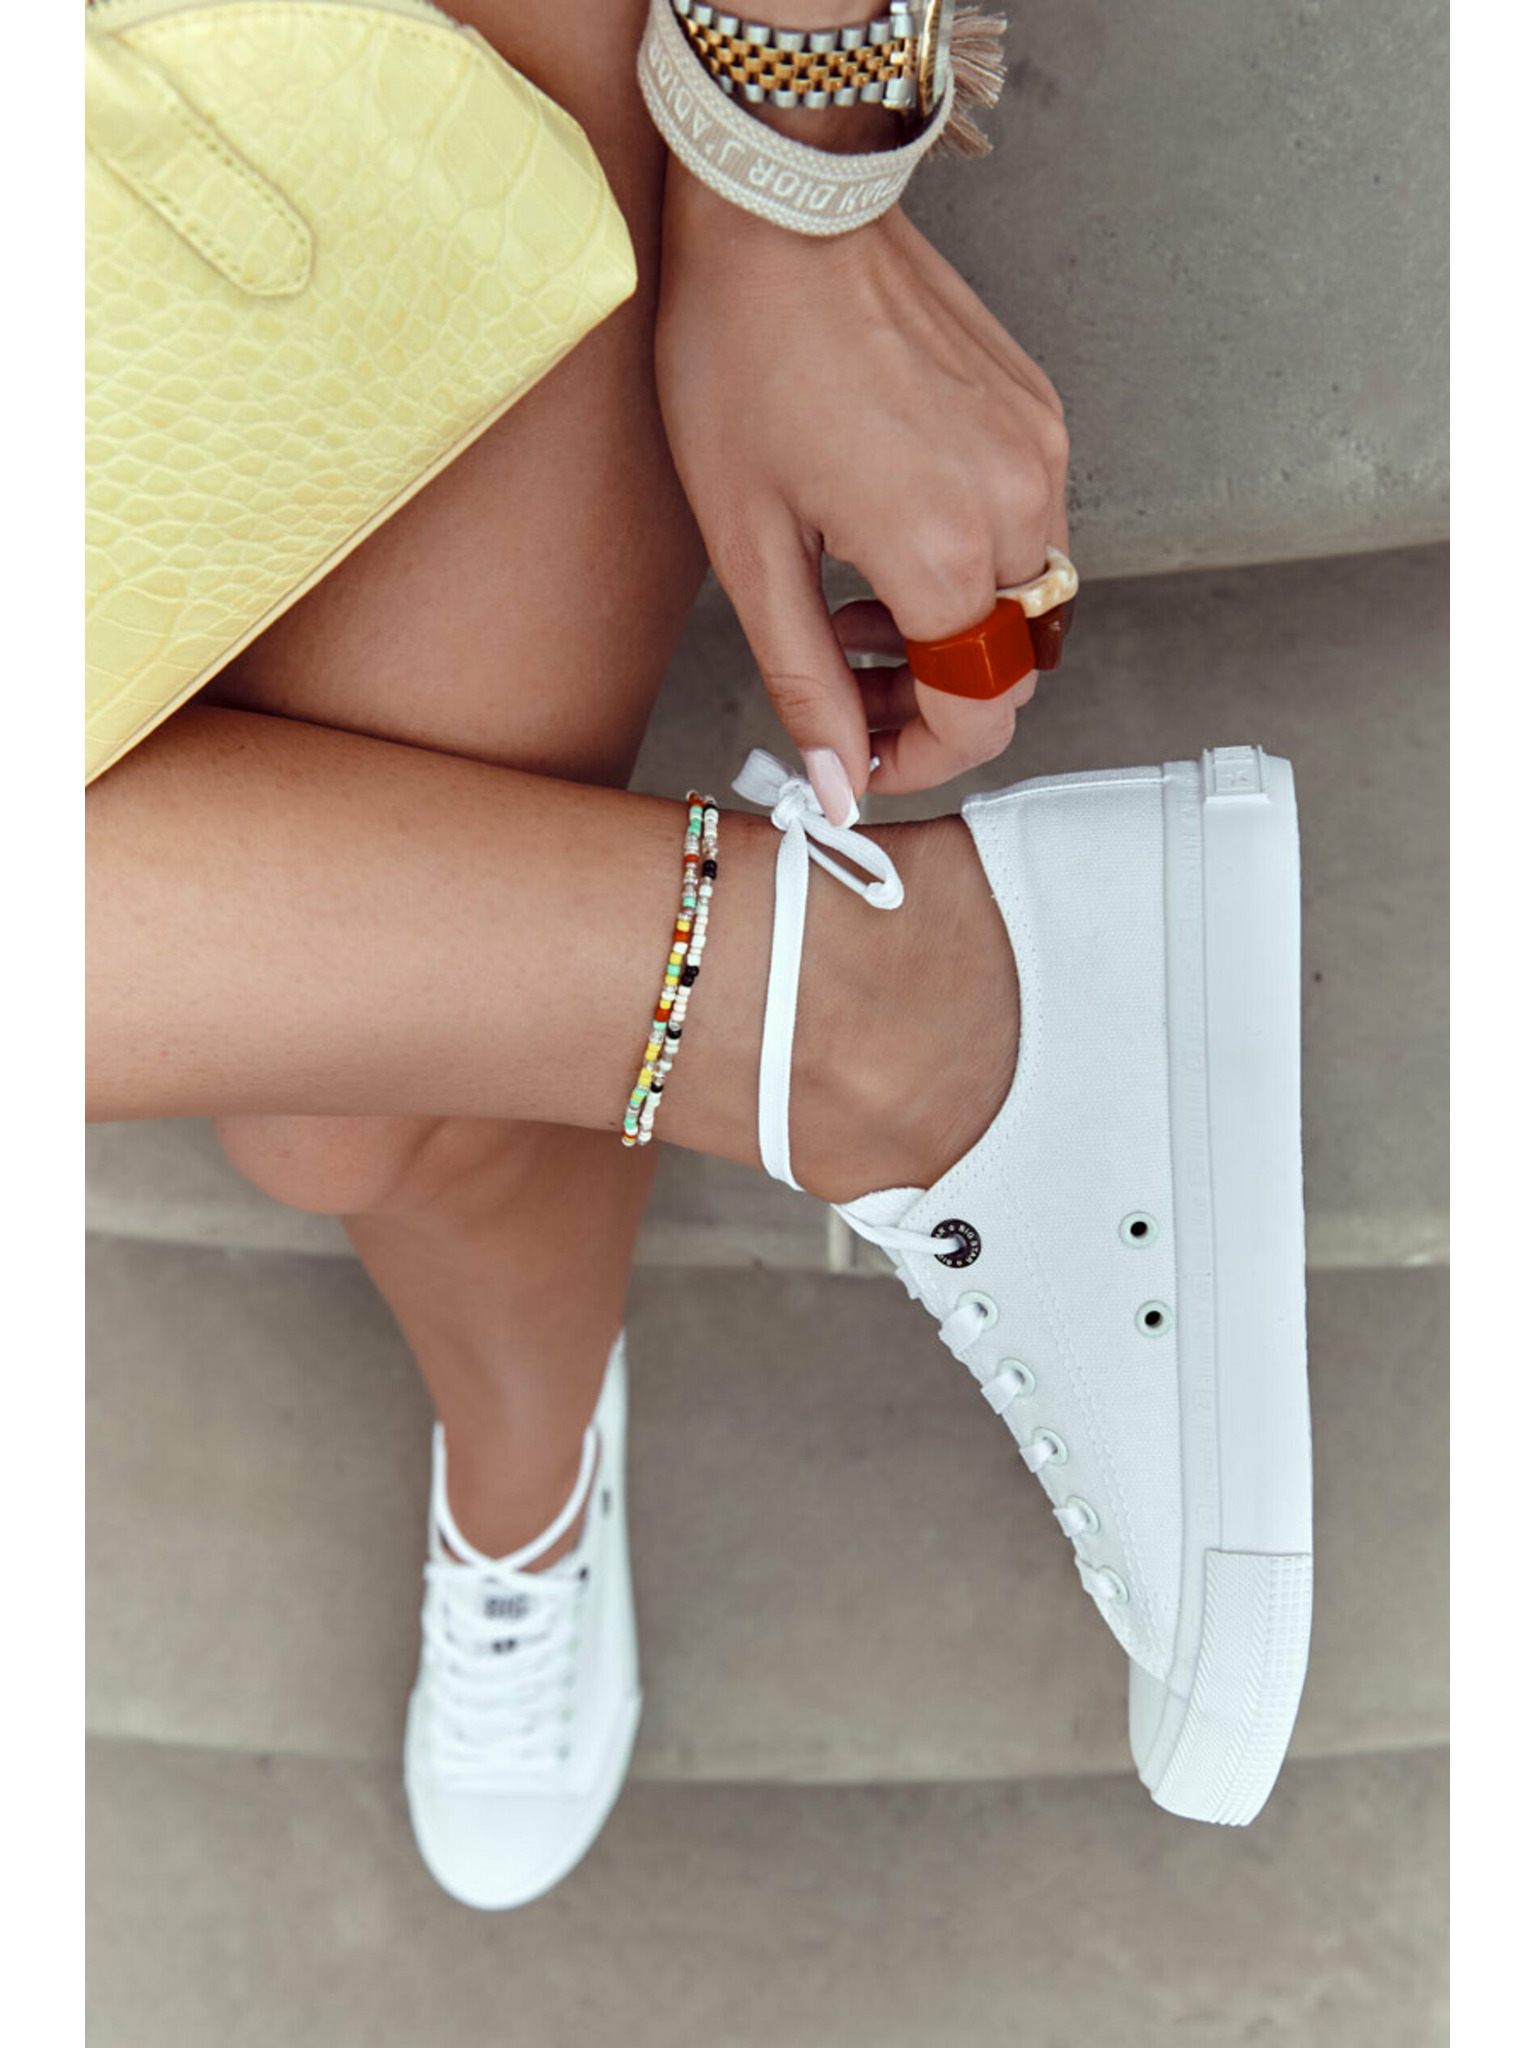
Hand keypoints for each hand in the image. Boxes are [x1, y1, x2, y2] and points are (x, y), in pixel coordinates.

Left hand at [654, 166, 1069, 818]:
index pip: (980, 714)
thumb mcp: (748, 545)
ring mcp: (1039, 449)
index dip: (923, 758)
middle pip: (1010, 668)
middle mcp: (1018, 500)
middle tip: (847, 685)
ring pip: (1025, 604)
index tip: (865, 758)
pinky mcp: (1038, 411)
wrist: (782, 206)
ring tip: (854, 607)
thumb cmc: (741, 354)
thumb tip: (840, 780)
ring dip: (951, 635)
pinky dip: (972, 564)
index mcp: (944, 547)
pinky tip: (893, 536)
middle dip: (931, 701)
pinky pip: (1031, 527)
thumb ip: (804, 680)